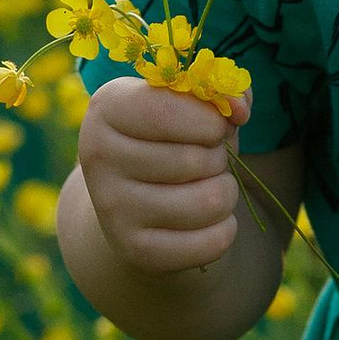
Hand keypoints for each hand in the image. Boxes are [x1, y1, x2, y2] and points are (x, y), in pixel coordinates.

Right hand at [72, 74, 246, 276]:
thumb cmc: (174, 140)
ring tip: (206, 187)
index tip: (217, 124)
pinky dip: (225, 229)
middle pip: (197, 159)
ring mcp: (112, 208)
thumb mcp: (191, 104)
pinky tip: (206, 221)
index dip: (212, 119)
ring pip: (210, 201)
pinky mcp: (135, 250)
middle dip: (219, 158)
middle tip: (204, 160)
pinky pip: (212, 241)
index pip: (170, 110)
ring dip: (225, 192)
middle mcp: (98, 156)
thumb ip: (222, 89)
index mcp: (108, 107)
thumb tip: (240, 107)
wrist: (135, 202)